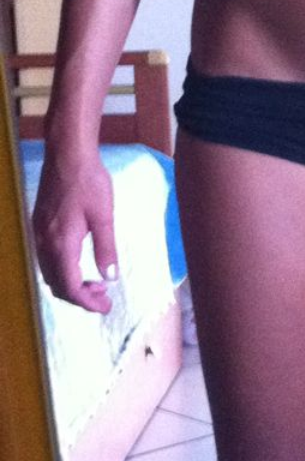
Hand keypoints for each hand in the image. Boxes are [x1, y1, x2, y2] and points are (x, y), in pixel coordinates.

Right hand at [32, 149, 118, 313]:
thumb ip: (106, 249)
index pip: (70, 287)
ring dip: (70, 284)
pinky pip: (46, 259)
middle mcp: (44, 242)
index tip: (106, 307)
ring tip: (96, 281)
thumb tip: (110, 277)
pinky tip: (79, 263)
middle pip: (57, 285)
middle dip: (79, 296)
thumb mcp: (104, 217)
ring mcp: (38, 233)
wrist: (67, 153)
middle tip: (104, 296)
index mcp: (61, 243)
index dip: (87, 302)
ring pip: (49, 273)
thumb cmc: (89, 182)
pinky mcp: (39, 225)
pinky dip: (62, 270)